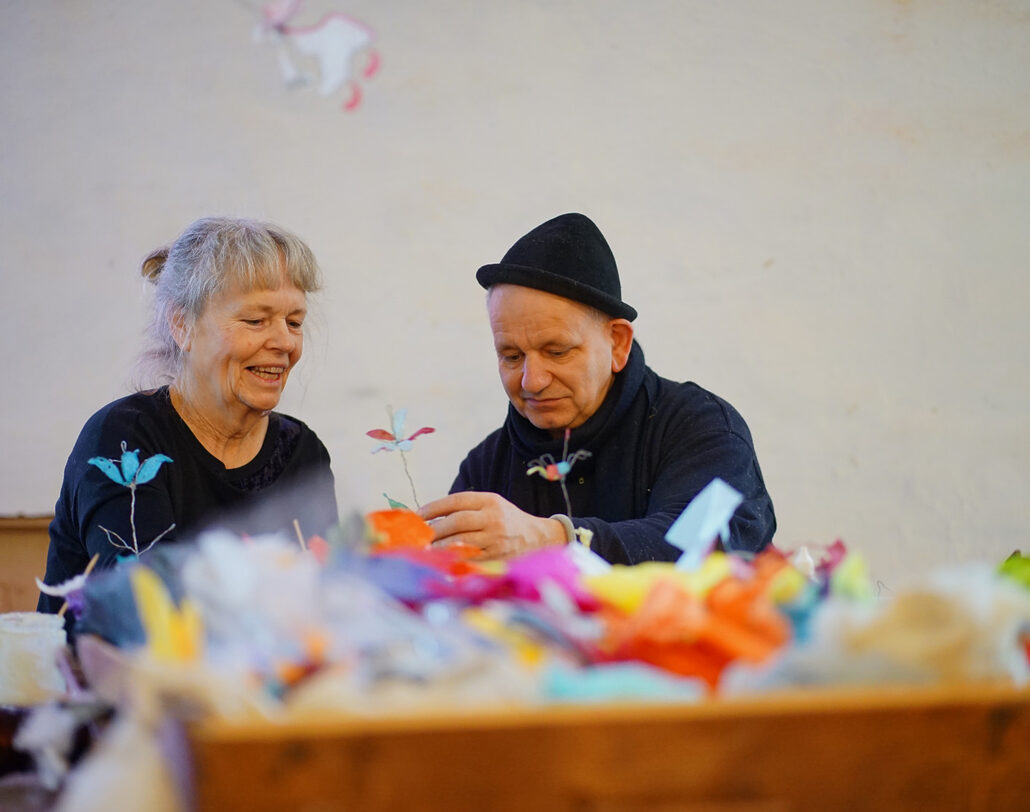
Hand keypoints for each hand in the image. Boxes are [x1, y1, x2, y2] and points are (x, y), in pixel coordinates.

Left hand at [418, 491, 565, 559]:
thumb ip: (467, 508)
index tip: (418, 514)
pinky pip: (469, 559)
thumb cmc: (507, 521)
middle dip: (434, 529)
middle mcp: (493, 519)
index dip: (434, 507)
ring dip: (439, 546)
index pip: (457, 501)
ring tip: (425, 548)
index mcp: (490, 501)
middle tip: (419, 535)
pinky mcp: (496, 558)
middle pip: (457, 521)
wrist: (537, 538)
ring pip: (460, 542)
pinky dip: (452, 560)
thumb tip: (431, 518)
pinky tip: (441, 560)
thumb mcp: (492, 505)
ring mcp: (495, 540)